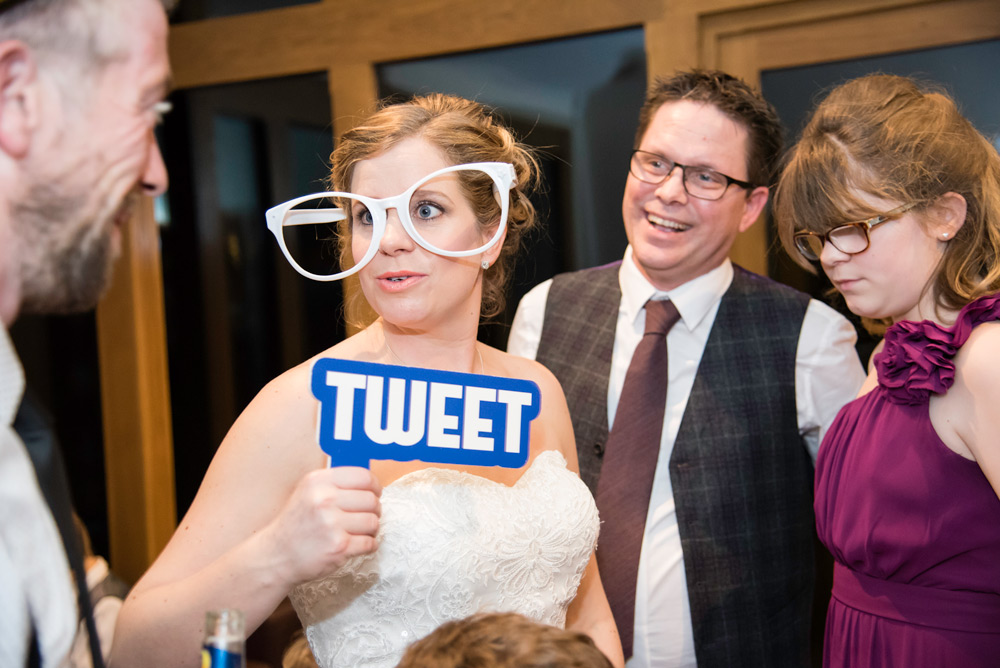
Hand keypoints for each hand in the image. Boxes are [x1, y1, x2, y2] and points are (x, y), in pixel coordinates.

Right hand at [262, 466, 381, 585]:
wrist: (277, 556)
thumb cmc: (297, 524)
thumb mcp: (308, 492)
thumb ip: (335, 483)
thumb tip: (370, 482)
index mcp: (318, 481)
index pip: (363, 476)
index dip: (375, 486)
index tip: (375, 493)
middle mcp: (324, 500)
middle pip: (371, 500)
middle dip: (374, 509)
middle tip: (367, 515)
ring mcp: (332, 524)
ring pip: (373, 521)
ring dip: (371, 528)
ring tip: (360, 531)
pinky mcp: (339, 547)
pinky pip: (370, 543)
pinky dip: (369, 545)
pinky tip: (358, 544)